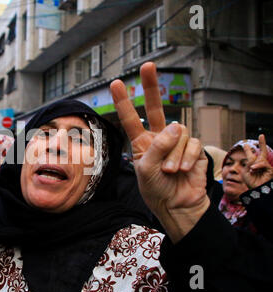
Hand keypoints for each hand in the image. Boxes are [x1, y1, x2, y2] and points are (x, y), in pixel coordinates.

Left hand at [110, 62, 209, 242]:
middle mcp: (159, 138)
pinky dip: (185, 158)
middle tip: (147, 65)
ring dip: (172, 155)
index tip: (117, 83)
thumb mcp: (145, 169)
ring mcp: (177, 142)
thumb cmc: (156, 189)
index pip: (131, 119)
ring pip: (177, 133)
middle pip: (156, 107)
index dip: (124, 102)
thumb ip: (157, 146)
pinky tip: (183, 171)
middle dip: (151, 86)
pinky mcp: (194, 149)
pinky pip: (191, 144)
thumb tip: (176, 125)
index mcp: (141, 142)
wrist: (177, 206)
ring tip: (169, 172)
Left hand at [242, 134, 272, 189]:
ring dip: (254, 164)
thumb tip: (254, 158)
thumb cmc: (250, 181)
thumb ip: (249, 163)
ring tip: (251, 170)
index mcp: (252, 164)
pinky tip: (253, 169)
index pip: (252, 154)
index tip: (245, 144)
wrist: (256, 190)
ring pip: (260, 159)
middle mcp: (260, 164)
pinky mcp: (270, 170)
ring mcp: (266, 166)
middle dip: (262, 143)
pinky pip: (263, 164)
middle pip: (262, 152)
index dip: (249, 149)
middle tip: (261, 135)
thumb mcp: (246, 171)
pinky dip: (257, 166)